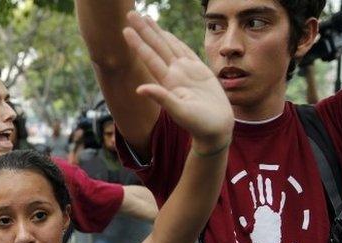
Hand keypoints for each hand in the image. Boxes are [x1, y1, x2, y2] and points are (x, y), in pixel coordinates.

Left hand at [122, 13, 233, 149]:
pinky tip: (166, 34)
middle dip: (144, 30)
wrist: (216, 130)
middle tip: (130, 13)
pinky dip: (175, 41)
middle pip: (156, 46)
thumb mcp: (180, 112)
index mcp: (168, 82)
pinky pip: (185, 52)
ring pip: (169, 46)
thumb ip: (162, 98)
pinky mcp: (199, 72)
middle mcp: (175, 74)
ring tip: (146, 18)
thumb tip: (138, 89)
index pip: (150, 57)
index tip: (126, 30)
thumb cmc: (199, 124)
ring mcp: (186, 72)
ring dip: (157, 32)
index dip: (138, 43)